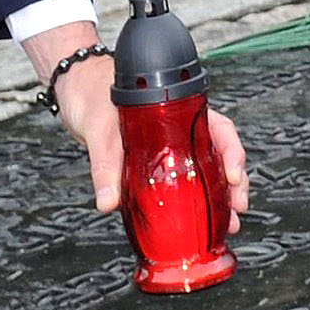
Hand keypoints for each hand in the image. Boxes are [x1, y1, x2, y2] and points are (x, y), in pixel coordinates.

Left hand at [27, 18, 251, 229]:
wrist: (72, 87)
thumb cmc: (90, 91)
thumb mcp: (99, 128)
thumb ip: (105, 164)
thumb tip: (109, 201)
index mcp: (176, 110)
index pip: (218, 129)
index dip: (232, 152)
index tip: (232, 176)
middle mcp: (178, 128)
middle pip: (220, 152)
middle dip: (234, 182)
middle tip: (237, 208)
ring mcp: (168, 145)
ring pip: (205, 167)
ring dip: (218, 194)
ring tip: (226, 222)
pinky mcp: (152, 160)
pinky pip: (180, 178)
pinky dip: (193, 198)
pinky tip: (196, 216)